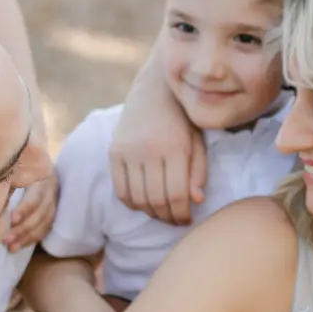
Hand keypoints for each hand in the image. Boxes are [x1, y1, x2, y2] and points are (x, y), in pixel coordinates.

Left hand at [6, 167, 57, 252]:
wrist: (34, 162)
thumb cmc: (16, 165)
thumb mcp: (14, 168)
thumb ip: (8, 181)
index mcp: (42, 174)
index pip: (37, 195)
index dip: (26, 209)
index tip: (12, 220)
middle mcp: (51, 187)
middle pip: (41, 212)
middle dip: (24, 228)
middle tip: (6, 240)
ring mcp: (54, 200)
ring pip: (44, 223)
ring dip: (27, 237)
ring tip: (10, 248)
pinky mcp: (53, 210)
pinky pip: (45, 229)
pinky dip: (31, 238)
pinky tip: (17, 246)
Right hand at [109, 74, 206, 225]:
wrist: (155, 90)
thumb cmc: (183, 119)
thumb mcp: (198, 142)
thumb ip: (198, 172)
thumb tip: (196, 201)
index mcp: (175, 147)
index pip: (177, 194)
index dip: (182, 214)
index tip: (186, 220)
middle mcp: (149, 149)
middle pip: (156, 200)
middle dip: (167, 217)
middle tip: (174, 220)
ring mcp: (128, 151)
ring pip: (137, 199)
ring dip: (150, 213)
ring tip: (161, 213)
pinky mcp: (114, 151)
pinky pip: (120, 189)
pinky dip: (132, 203)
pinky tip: (143, 203)